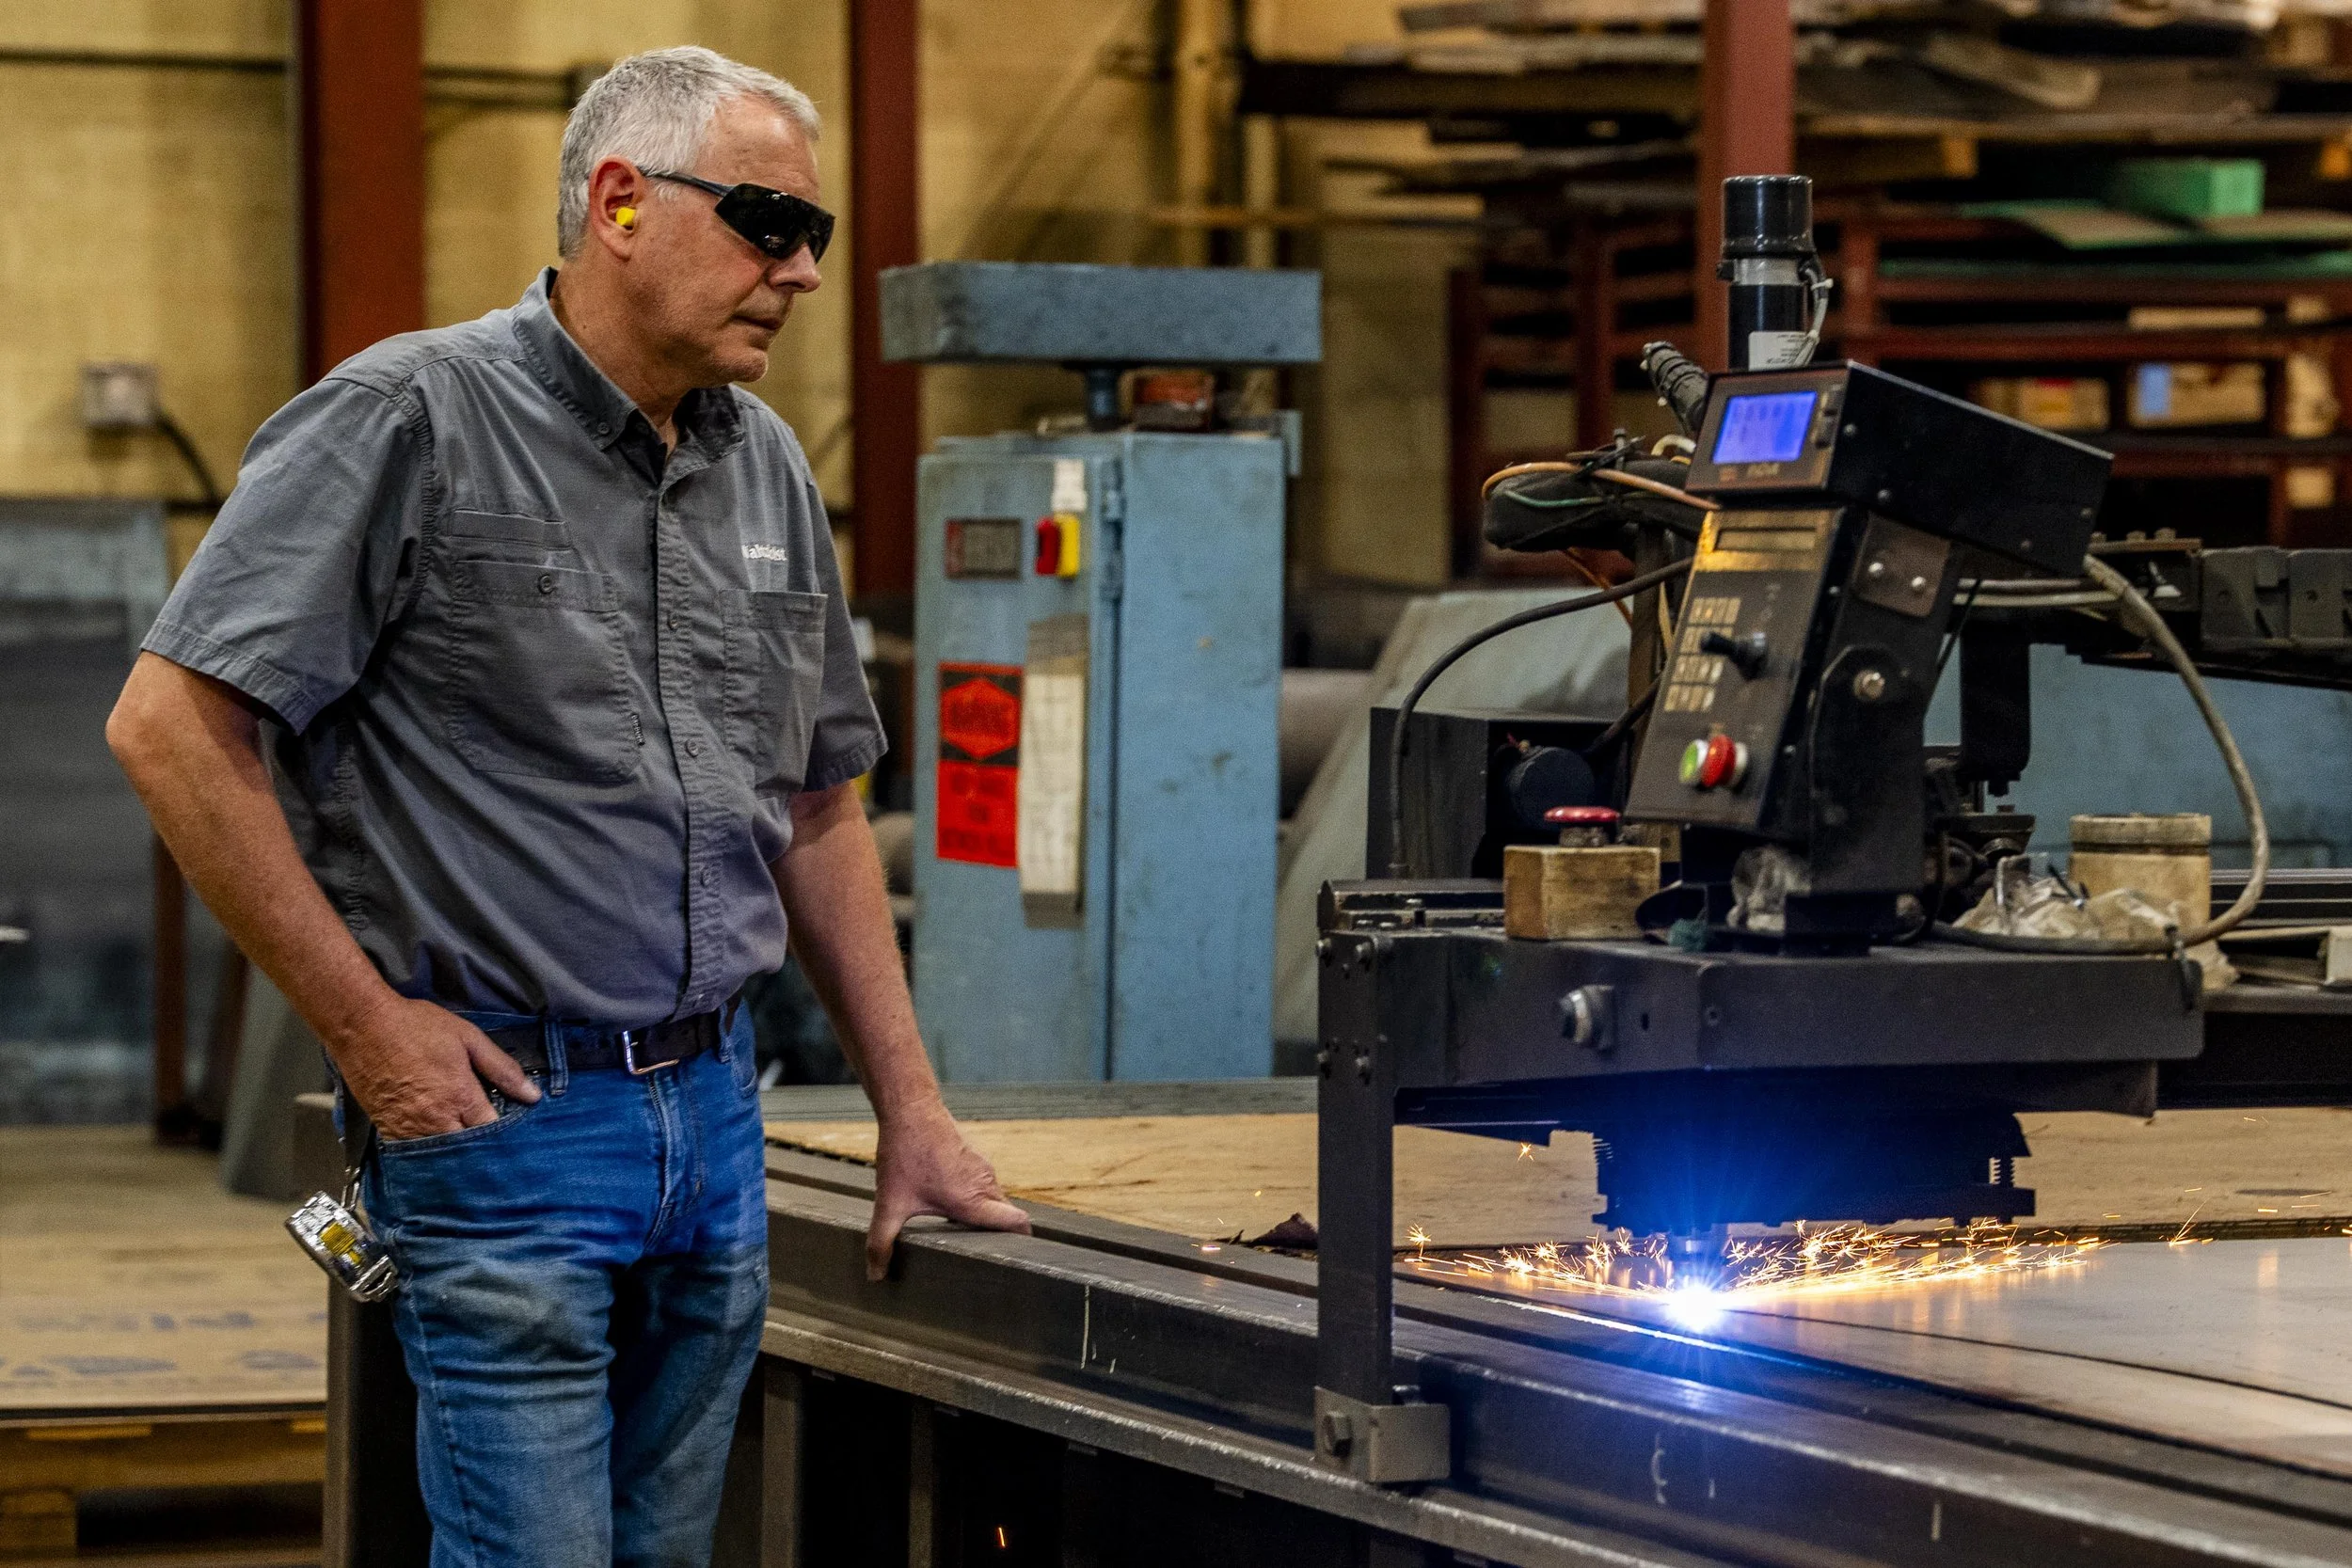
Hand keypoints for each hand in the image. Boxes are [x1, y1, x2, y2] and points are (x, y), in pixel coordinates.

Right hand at [333, 995, 539, 1140]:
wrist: (362, 1026)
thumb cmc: (416, 1027)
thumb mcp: (468, 1038)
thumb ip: (501, 1068)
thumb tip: (532, 1095)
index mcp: (460, 1098)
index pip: (491, 1132)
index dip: (505, 1135)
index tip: (515, 1135)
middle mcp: (435, 1120)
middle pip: (467, 1151)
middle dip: (482, 1152)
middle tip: (496, 1150)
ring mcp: (409, 1129)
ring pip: (440, 1157)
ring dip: (456, 1157)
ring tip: (470, 1153)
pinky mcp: (387, 1130)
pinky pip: (413, 1153)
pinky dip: (429, 1153)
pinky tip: (439, 1145)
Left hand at [866, 1104, 1029, 1279]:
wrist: (911, 1110)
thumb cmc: (904, 1154)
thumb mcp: (889, 1203)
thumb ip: (881, 1242)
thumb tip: (875, 1276)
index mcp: (972, 1201)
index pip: (1018, 1223)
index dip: (1022, 1241)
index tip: (1012, 1257)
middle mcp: (985, 1185)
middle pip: (1006, 1217)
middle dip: (998, 1236)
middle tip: (979, 1254)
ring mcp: (983, 1169)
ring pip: (995, 1201)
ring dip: (984, 1216)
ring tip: (961, 1232)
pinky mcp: (976, 1160)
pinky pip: (985, 1187)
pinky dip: (975, 1199)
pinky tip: (949, 1203)